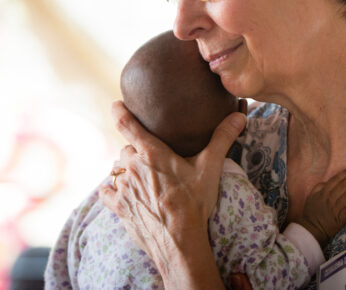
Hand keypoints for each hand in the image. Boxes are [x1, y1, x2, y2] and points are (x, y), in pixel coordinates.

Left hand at [99, 101, 245, 287]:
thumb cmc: (194, 202)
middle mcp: (132, 167)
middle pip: (128, 149)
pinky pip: (107, 192)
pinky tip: (118, 191)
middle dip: (137, 151)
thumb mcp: (210, 168)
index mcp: (151, 153)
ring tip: (142, 176)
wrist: (179, 241)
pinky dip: (112, 189)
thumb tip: (238, 117)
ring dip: (127, 170)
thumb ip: (222, 139)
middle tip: (152, 157)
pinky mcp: (119, 208)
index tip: (116, 104)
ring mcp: (123, 188)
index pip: (127, 124)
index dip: (120, 111)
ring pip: (118, 169)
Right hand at [297, 167, 345, 246]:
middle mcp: (330, 198)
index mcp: (323, 192)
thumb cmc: (312, 212)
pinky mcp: (340, 218)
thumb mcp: (311, 196)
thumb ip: (319, 187)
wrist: (312, 229)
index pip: (336, 179)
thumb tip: (328, 181)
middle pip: (345, 186)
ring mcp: (335, 208)